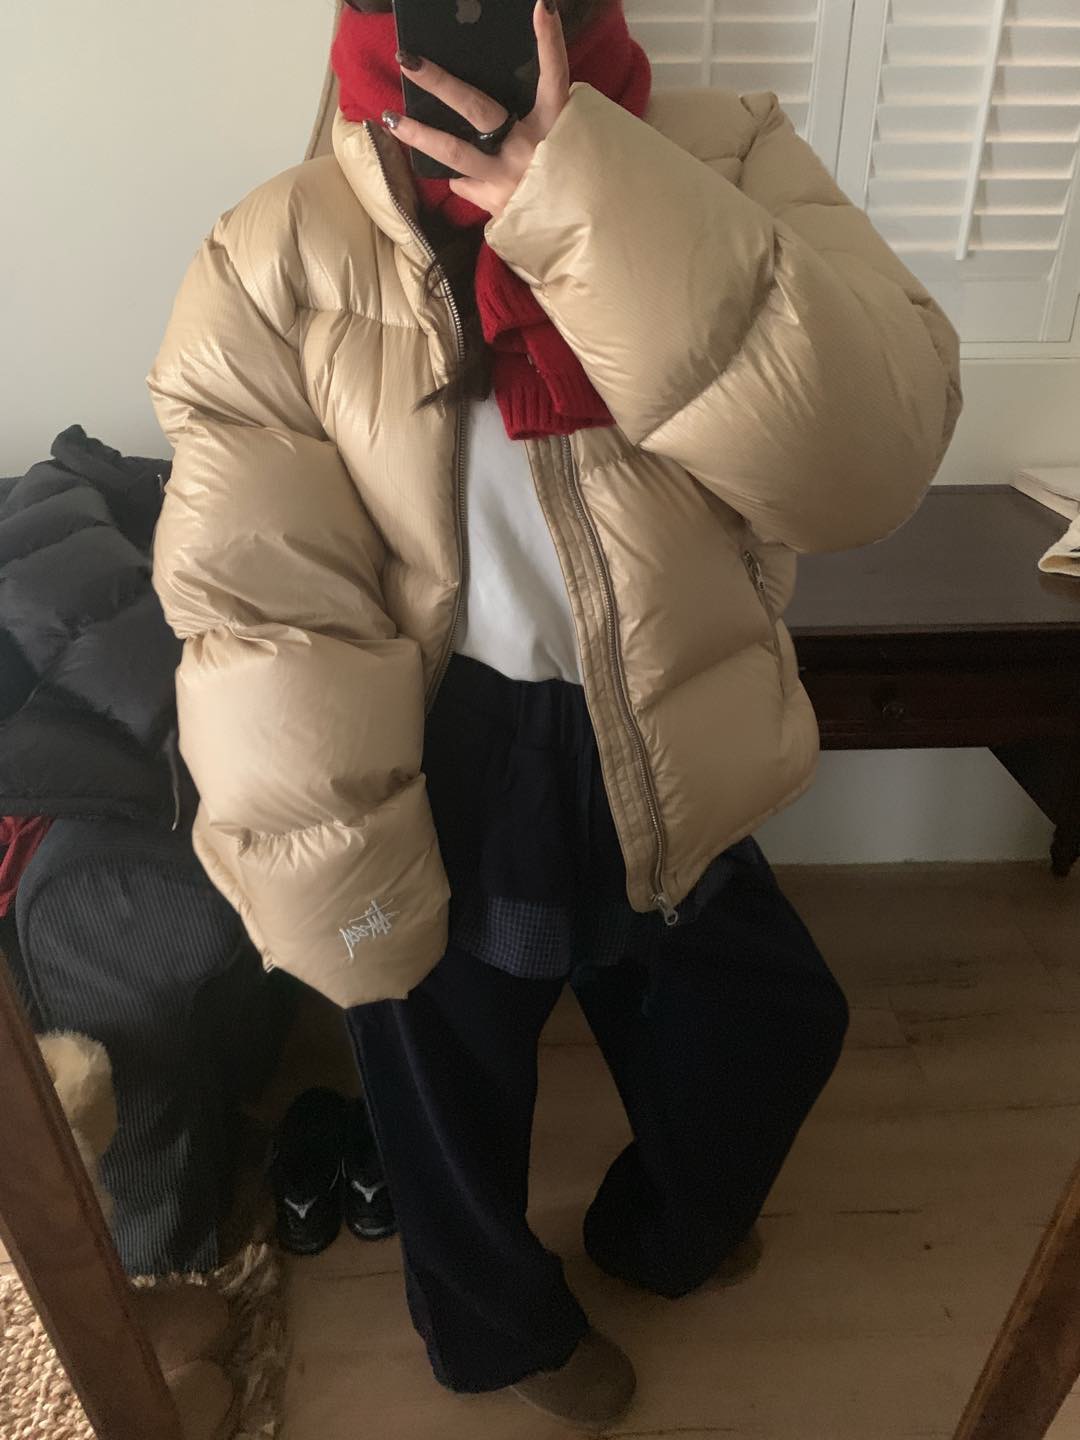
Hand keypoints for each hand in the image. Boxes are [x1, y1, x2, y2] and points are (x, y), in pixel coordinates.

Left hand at [381, 0, 569, 218]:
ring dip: (419, 134)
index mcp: (558, 126)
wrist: (588, 242)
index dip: (549, 41)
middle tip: (409, 60)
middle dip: (439, 82)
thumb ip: (544, 124)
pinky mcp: (496, 206)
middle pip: (478, 109)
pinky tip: (467, 179)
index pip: (556, 75)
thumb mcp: (572, 147)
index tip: (542, 7)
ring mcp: (508, 179)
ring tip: (390, 118)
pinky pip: (468, 184)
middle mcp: (530, 148)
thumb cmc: (578, 188)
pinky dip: (465, 179)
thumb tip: (500, 118)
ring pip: (455, 153)